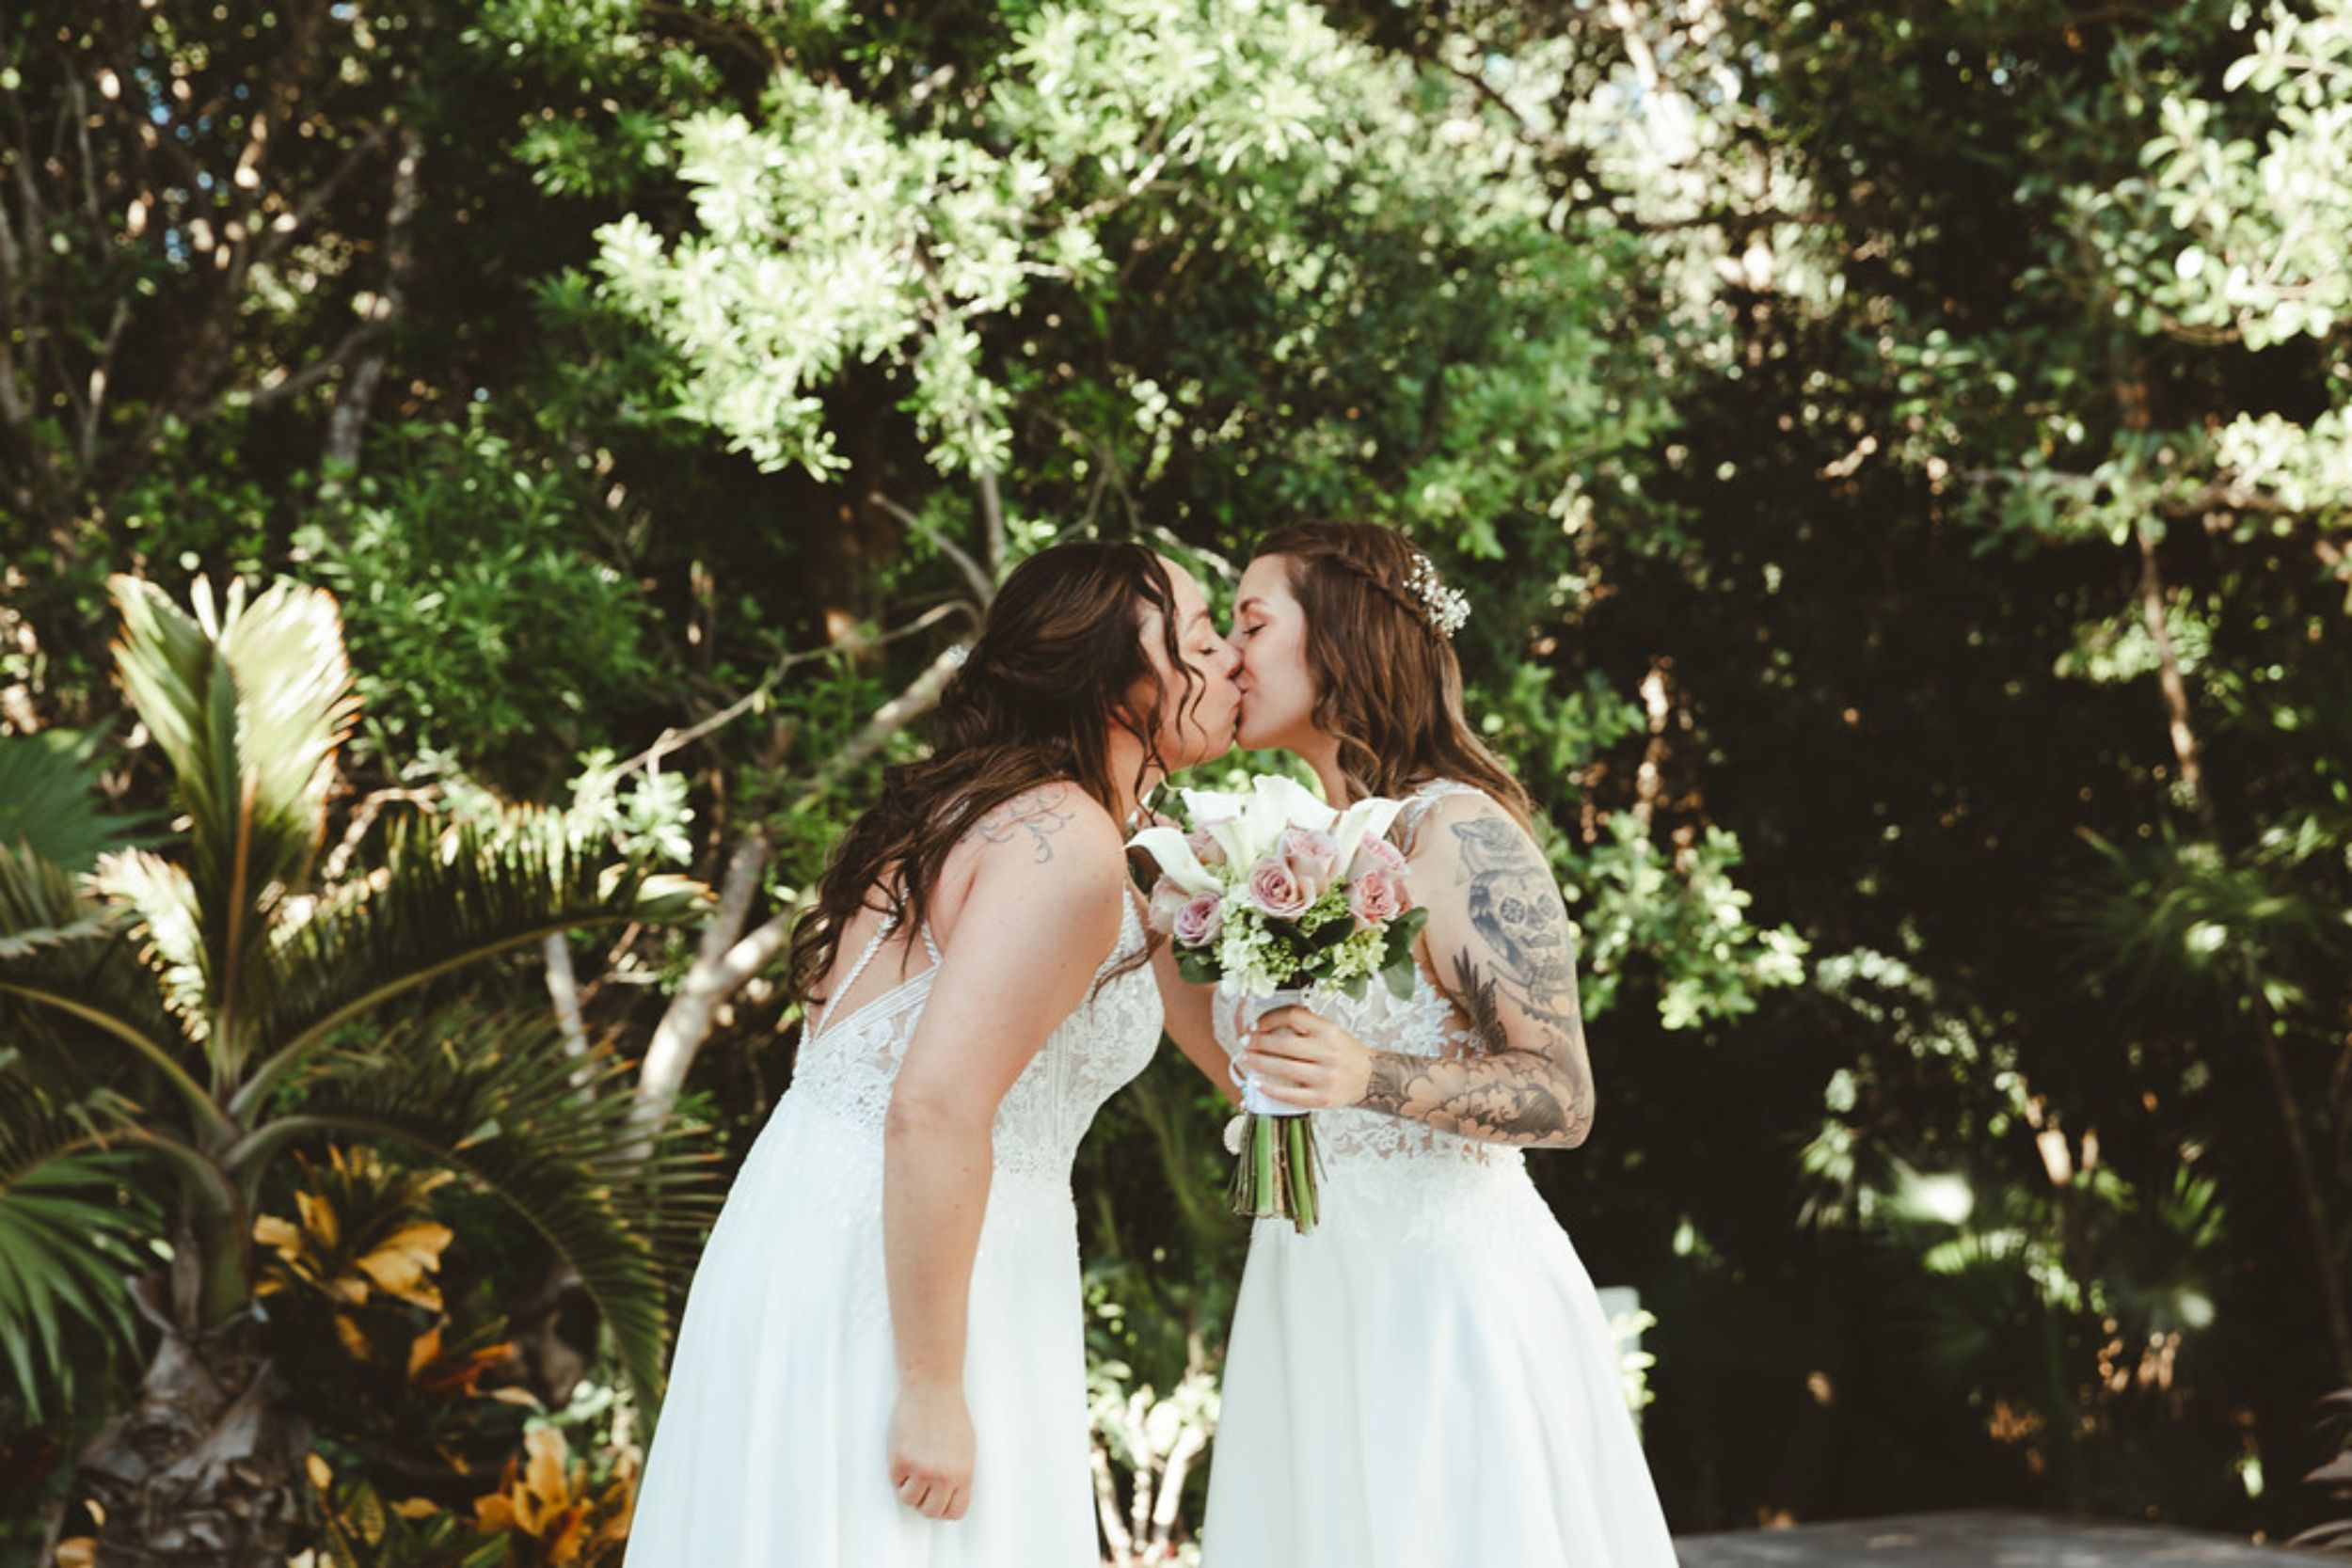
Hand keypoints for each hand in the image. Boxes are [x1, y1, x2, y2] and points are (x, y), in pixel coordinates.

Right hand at [888, 1379, 973, 1520]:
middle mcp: (944, 1475)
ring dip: (908, 1487)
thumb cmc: (949, 1413)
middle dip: (924, 1502)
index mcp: (964, 1473)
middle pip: (930, 1512)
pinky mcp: (901, 1460)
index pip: (955, 1512)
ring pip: (909, 1499)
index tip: (937, 1500)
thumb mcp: (965, 1448)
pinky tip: (904, 1451)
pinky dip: (896, 1470)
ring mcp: (921, 1469)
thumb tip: (948, 1496)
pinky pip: (895, 1480)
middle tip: (921, 1484)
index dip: (943, 1509)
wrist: (932, 1388)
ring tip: (912, 1465)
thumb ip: (958, 1474)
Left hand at [1238, 1005, 1373, 1108]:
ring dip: (1259, 1063)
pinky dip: (1270, 1089)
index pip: (1293, 1015)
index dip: (1269, 1018)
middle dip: (1258, 1042)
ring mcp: (1325, 1076)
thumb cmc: (1345, 1053)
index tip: (1255, 1025)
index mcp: (1328, 1030)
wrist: (1373, 1079)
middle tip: (1243, 1042)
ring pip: (1284, 1068)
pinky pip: (1290, 1095)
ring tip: (1244, 1060)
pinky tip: (1257, 1083)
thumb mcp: (1331, 1032)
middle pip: (1284, 1044)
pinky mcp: (1322, 1098)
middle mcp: (1328, 1052)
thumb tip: (1265, 1027)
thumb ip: (1305, 1028)